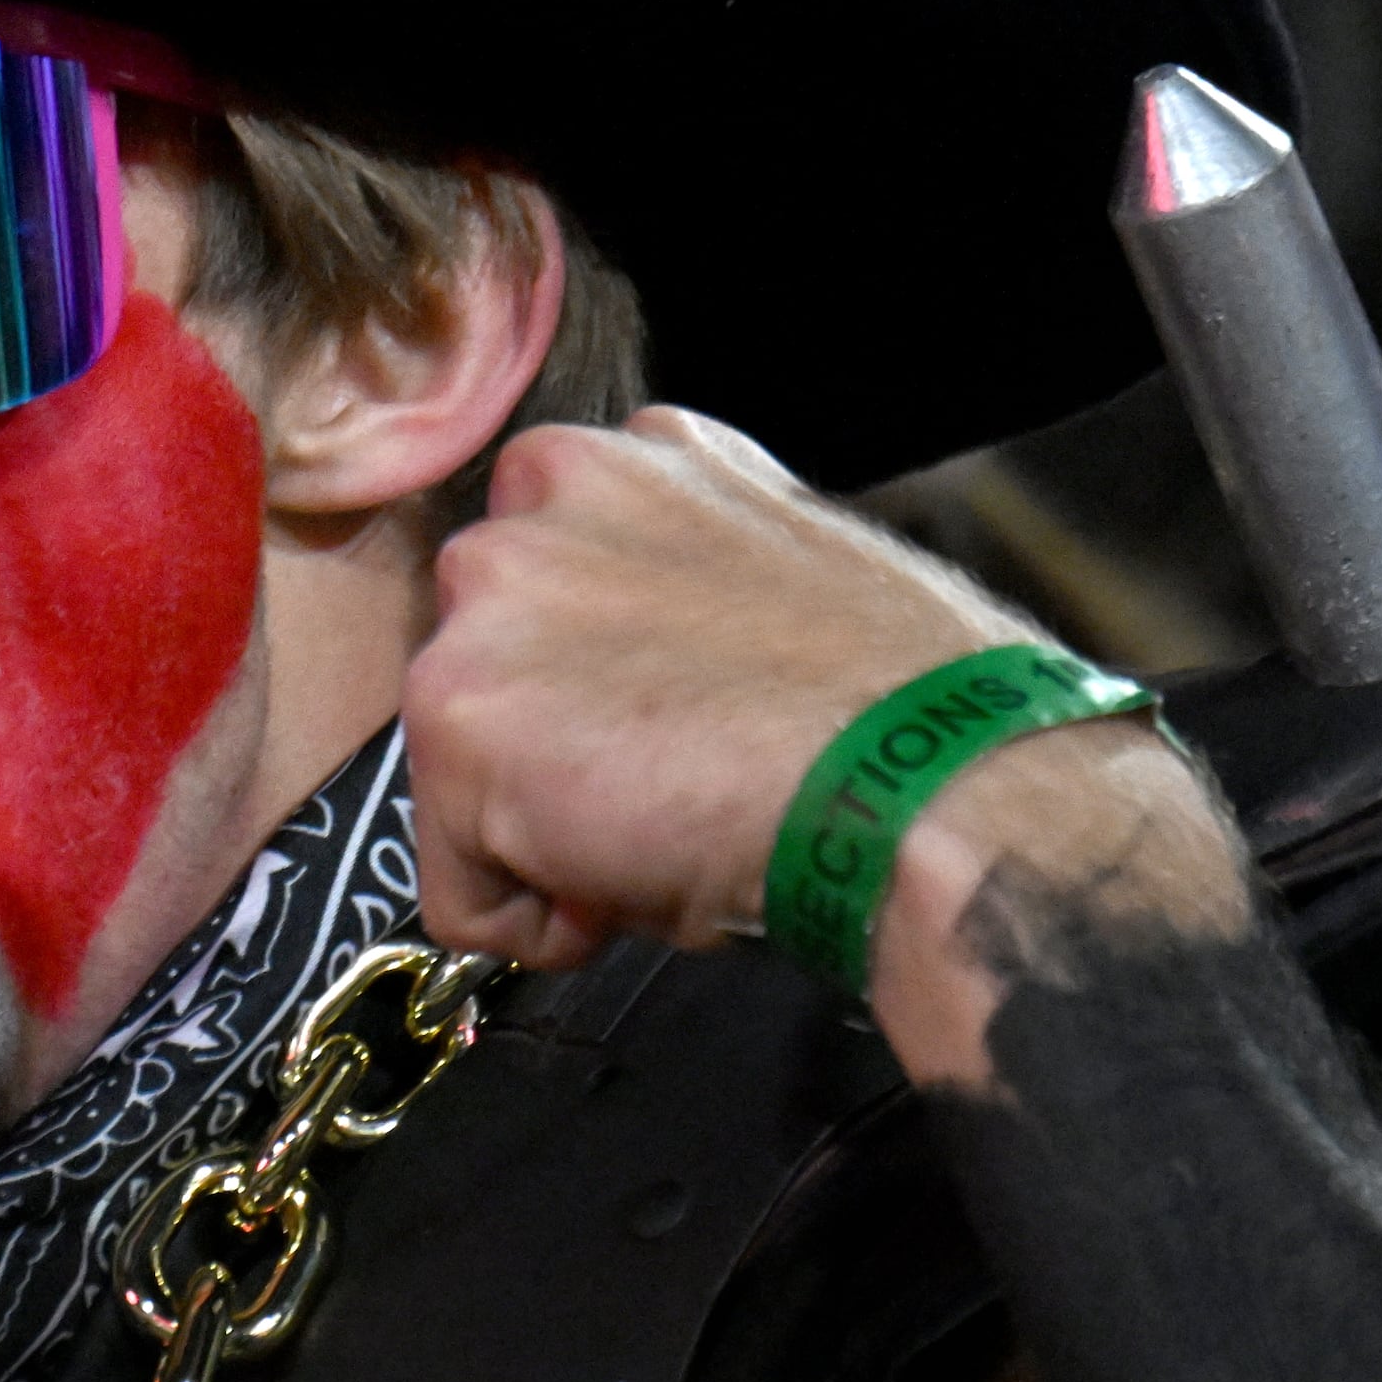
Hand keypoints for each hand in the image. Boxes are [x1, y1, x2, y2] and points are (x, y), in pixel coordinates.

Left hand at [402, 409, 1245, 1081]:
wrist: (926, 783)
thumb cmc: (888, 709)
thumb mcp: (763, 577)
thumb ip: (665, 584)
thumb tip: (622, 671)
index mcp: (620, 461)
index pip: (538, 596)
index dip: (596, 692)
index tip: (668, 727)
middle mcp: (533, 504)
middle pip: (484, 676)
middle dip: (556, 754)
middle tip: (669, 785)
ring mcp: (483, 602)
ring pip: (461, 776)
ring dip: (544, 833)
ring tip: (662, 825)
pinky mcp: (456, 710)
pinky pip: (455, 885)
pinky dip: (534, 920)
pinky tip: (635, 874)